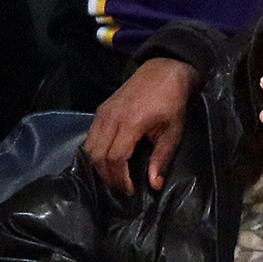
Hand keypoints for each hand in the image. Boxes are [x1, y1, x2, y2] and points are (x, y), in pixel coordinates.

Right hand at [85, 57, 196, 194]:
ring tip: (115, 177)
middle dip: (108, 176)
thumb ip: (161, 159)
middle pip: (98, 156)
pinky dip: (95, 153)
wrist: (162, 71)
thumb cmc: (172, 102)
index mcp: (131, 123)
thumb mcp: (173, 132)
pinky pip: (91, 137)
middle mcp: (111, 118)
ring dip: (99, 166)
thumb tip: (155, 185)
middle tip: (121, 188)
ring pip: (90, 147)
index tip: (130, 190)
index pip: (115, 158)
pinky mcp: (100, 110)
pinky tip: (108, 161)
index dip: (120, 178)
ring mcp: (103, 113)